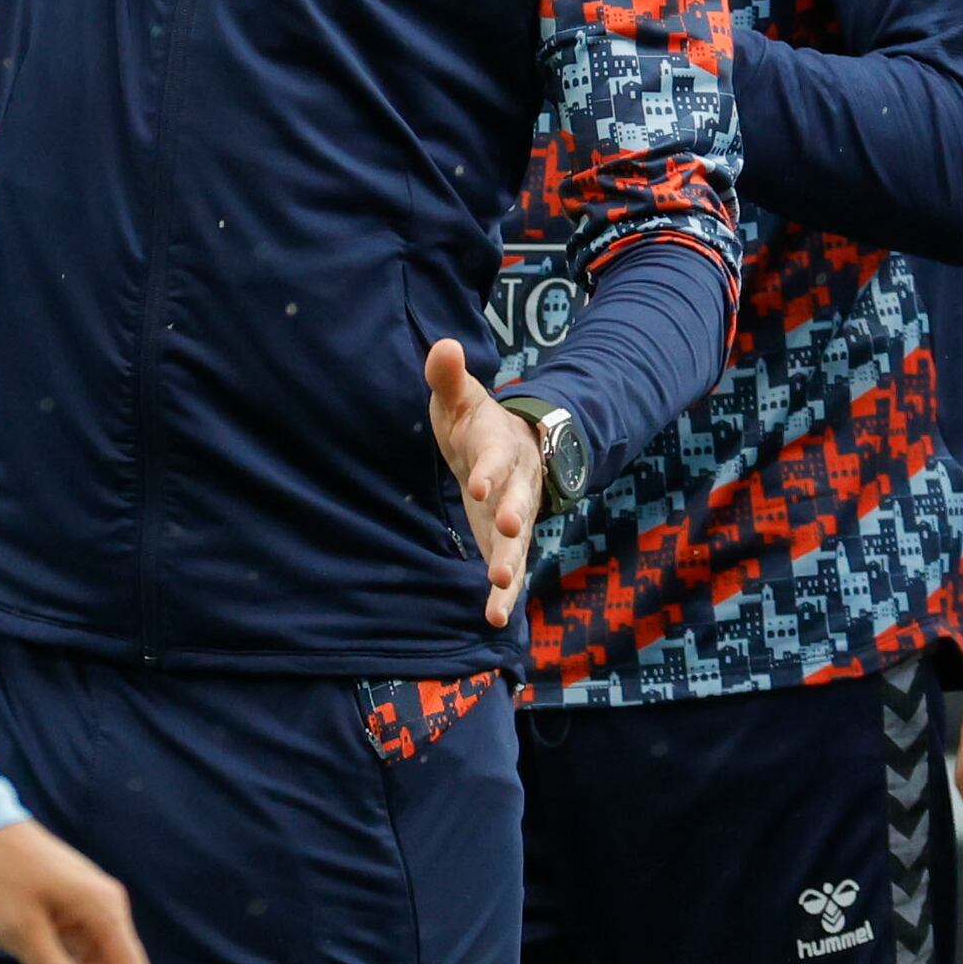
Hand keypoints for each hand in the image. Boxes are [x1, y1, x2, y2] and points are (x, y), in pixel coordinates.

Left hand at [423, 339, 540, 626]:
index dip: (490, 470)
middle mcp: (517, 485)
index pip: (496, 458)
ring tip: (499, 587)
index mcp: (502, 447)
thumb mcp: (462, 398)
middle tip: (508, 530)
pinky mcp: (508, 543)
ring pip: (518, 544)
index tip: (479, 485)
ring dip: (510, 565)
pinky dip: (504, 595)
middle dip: (514, 516)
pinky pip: (510, 570)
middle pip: (519, 501)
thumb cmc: (479, 423)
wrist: (514, 448)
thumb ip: (449, 377)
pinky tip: (492, 618)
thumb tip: (443, 345)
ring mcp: (516, 517)